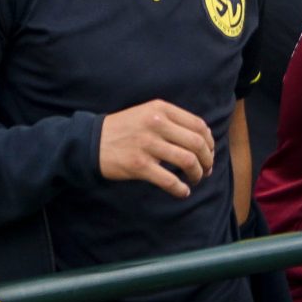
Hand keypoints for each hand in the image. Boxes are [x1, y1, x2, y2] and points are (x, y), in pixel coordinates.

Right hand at [98, 100, 216, 196]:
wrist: (91, 141)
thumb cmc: (123, 128)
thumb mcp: (147, 113)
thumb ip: (171, 120)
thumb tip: (201, 138)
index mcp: (161, 109)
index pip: (198, 125)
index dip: (209, 141)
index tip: (209, 153)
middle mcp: (156, 124)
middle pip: (197, 143)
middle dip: (207, 160)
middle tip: (207, 169)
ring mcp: (147, 144)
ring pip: (187, 161)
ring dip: (197, 174)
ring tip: (195, 180)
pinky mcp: (138, 165)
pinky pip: (169, 180)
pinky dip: (180, 188)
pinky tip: (183, 192)